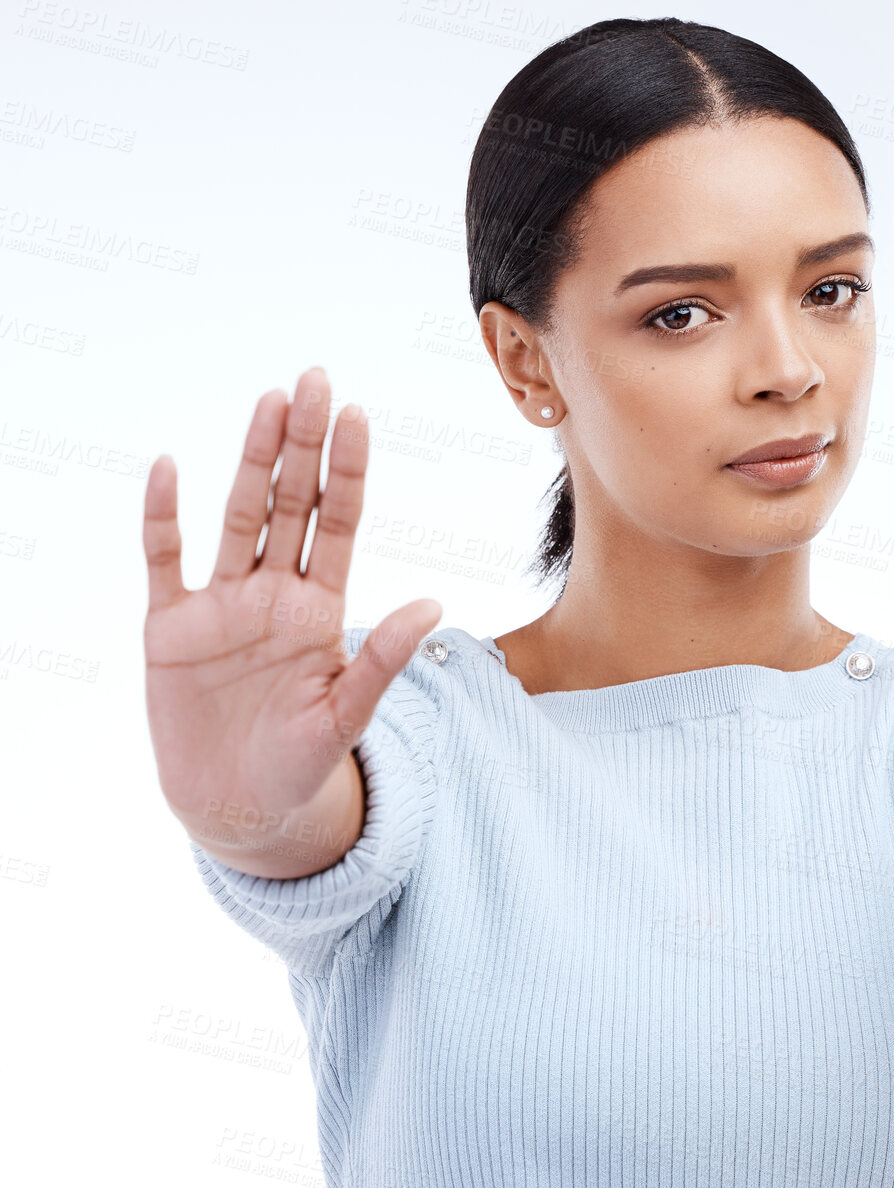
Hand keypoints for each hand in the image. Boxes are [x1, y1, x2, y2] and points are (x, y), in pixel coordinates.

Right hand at [143, 366, 441, 845]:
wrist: (241, 807)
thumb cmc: (303, 765)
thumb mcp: (347, 714)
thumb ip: (382, 659)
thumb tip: (434, 605)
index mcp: (321, 609)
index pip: (340, 524)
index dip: (348, 470)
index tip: (357, 416)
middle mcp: (273, 595)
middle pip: (290, 504)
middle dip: (301, 444)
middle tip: (313, 380)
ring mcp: (222, 606)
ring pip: (238, 518)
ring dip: (249, 461)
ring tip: (267, 402)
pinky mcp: (171, 628)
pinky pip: (165, 561)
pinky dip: (163, 517)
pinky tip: (168, 468)